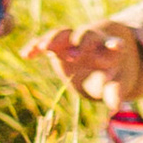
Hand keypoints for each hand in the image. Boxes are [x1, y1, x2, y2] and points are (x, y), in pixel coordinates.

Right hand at [25, 20, 142, 105]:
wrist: (96, 60)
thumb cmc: (108, 74)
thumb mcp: (114, 82)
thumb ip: (114, 92)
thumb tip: (115, 108)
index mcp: (109, 49)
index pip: (114, 44)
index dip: (114, 45)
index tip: (117, 46)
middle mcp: (91, 40)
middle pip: (87, 35)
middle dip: (81, 43)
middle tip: (74, 55)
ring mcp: (72, 40)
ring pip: (64, 34)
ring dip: (54, 39)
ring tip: (43, 48)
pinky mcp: (58, 45)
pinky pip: (46, 42)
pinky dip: (36, 46)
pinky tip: (26, 54)